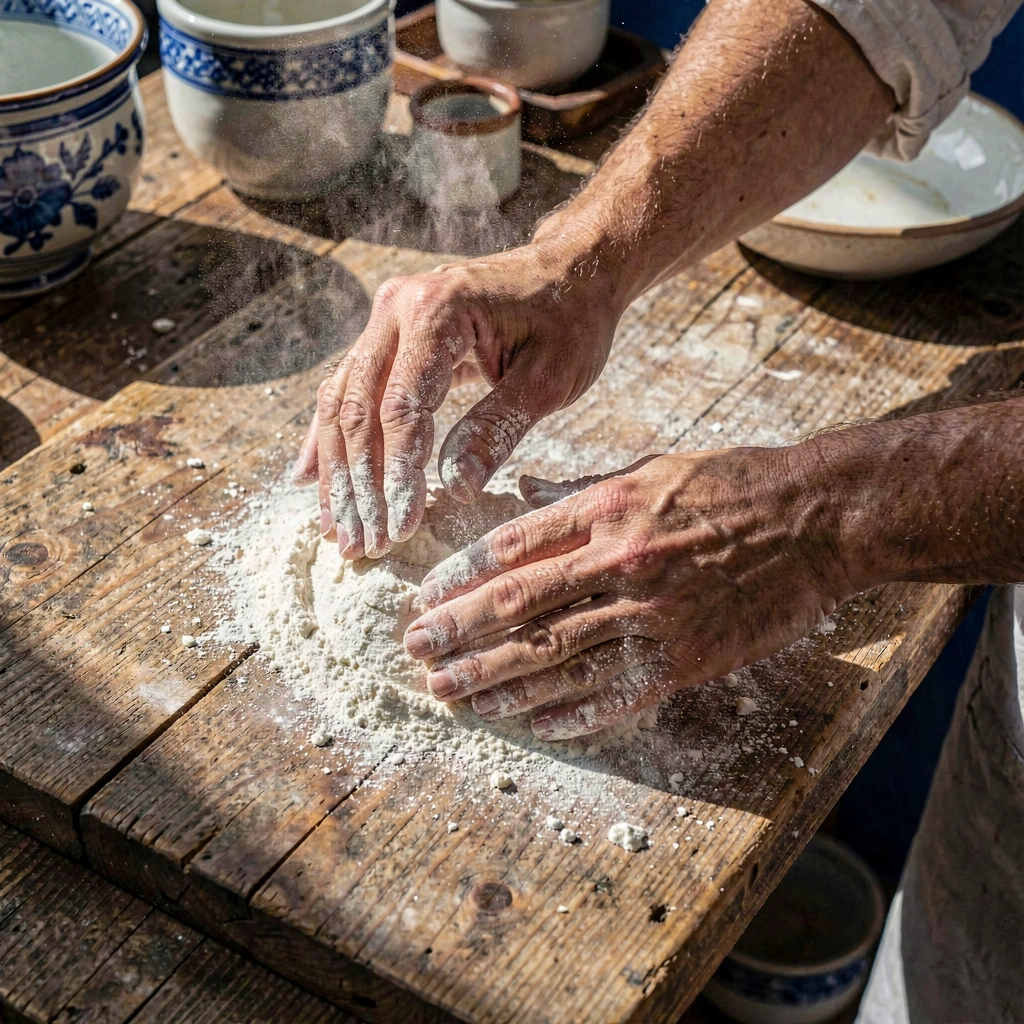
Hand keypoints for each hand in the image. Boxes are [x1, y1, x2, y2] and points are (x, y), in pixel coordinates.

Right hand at [293, 241, 619, 558]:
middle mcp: (396, 307)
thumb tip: (454, 490)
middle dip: (359, 486)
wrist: (569, 270)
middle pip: (357, 409)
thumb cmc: (570, 322)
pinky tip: (313, 483)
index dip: (397, 475)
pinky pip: (347, 391)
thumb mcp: (551, 378)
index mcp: (438, 309)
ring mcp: (385, 319)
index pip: (401, 408)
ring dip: (339, 473)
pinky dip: (332, 441)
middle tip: (362, 547)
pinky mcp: (386, 336)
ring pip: (341, 404)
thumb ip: (499, 427)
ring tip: (341, 533)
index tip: (399, 530)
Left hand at [403, 447, 854, 738]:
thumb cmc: (731, 485)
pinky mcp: (685, 660)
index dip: (458, 577)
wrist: (815, 521)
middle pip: (519, 608)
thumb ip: (580, 492)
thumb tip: (522, 496)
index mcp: (606, 510)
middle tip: (415, 655)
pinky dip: (569, 713)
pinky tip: (531, 725)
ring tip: (453, 696)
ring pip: (556, 659)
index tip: (423, 599)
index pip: (510, 548)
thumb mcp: (650, 469)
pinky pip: (614, 694)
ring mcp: (651, 618)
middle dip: (459, 634)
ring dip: (497, 682)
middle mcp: (619, 564)